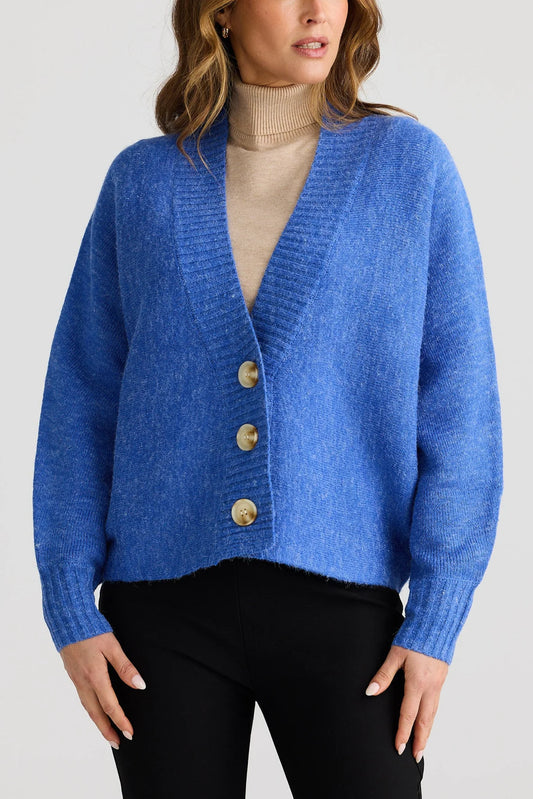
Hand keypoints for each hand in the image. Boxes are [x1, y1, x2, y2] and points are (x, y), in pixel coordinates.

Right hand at [60, 632, 146, 749]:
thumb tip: (140, 685)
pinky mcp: (73, 675)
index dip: (120, 721)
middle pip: (96, 713)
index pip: (110, 705)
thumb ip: (125, 666)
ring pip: (88, 708)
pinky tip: (97, 711)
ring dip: (98, 722)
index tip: (130, 733)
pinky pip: (83, 698)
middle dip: (107, 730)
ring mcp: (76, 679)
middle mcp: (83, 682)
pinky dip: (91, 710)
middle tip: (118, 743)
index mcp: (94, 676)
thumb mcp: (112, 645)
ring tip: (109, 733)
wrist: (67, 620)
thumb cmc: (91, 631)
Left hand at [365, 644, 448, 761]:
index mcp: (417, 682)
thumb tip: (370, 691)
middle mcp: (430, 687)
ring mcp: (438, 684)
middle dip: (420, 740)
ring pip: (433, 713)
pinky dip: (431, 717)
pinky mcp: (441, 679)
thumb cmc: (414, 638)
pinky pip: (436, 704)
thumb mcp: (395, 654)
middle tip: (416, 757)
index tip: (398, 747)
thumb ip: (383, 674)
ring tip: (422, 745)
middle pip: (425, 720)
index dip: (403, 732)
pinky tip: (427, 721)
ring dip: (427, 731)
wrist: (436, 625)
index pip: (408, 714)